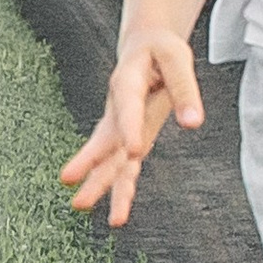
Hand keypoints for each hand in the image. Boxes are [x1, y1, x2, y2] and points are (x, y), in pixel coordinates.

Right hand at [61, 28, 202, 224]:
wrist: (145, 46)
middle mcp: (118, 108)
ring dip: (98, 182)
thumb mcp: (177, 58)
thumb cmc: (161, 51)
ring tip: (81, 206)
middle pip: (104, 137)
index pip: (128, 107)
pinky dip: (120, 190)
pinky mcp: (130, 139)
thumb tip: (193, 123)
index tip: (134, 150)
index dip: (130, 128)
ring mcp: (121, 127)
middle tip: (69, 178)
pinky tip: (118, 216)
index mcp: (126, 81)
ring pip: (109, 158)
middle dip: (90, 159)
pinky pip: (123, 167)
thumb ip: (185, 91)